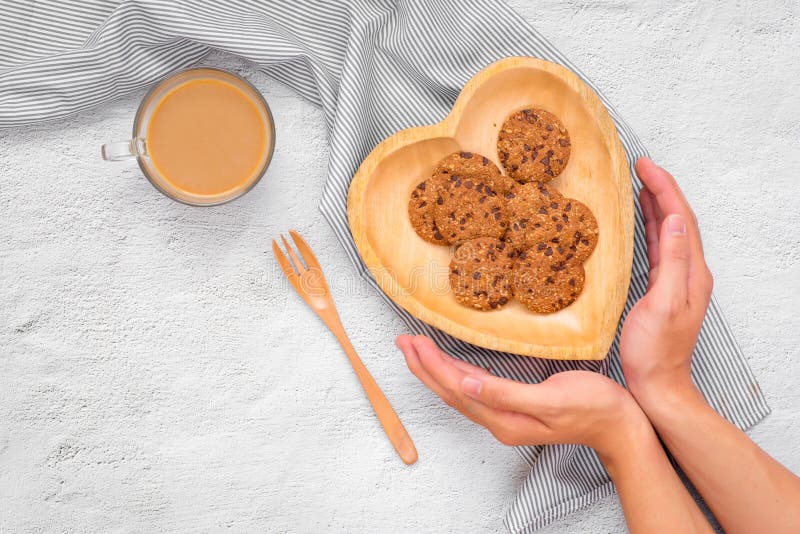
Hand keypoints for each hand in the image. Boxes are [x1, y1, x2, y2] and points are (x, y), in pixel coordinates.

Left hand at [396, 334, 647, 460]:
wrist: (619, 424)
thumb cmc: (593, 408)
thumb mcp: (551, 398)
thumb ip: (506, 393)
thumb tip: (466, 385)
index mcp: (504, 419)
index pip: (456, 388)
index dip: (431, 365)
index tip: (413, 342)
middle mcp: (498, 420)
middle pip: (450, 391)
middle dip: (423, 366)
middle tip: (403, 341)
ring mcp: (505, 416)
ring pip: (458, 390)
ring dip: (435, 369)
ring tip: (415, 349)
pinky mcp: (513, 407)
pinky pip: (473, 390)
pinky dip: (455, 374)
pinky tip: (449, 364)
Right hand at [619, 158, 713, 405]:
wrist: (657, 385)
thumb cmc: (655, 351)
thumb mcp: (663, 304)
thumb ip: (672, 261)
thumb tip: (676, 219)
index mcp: (692, 272)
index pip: (682, 218)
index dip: (664, 188)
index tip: (645, 166)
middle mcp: (688, 272)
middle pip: (678, 219)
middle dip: (661, 189)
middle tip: (640, 166)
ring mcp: (676, 280)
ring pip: (669, 231)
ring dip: (656, 205)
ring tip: (640, 184)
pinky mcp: (662, 288)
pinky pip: (659, 248)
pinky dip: (651, 227)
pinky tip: (641, 221)